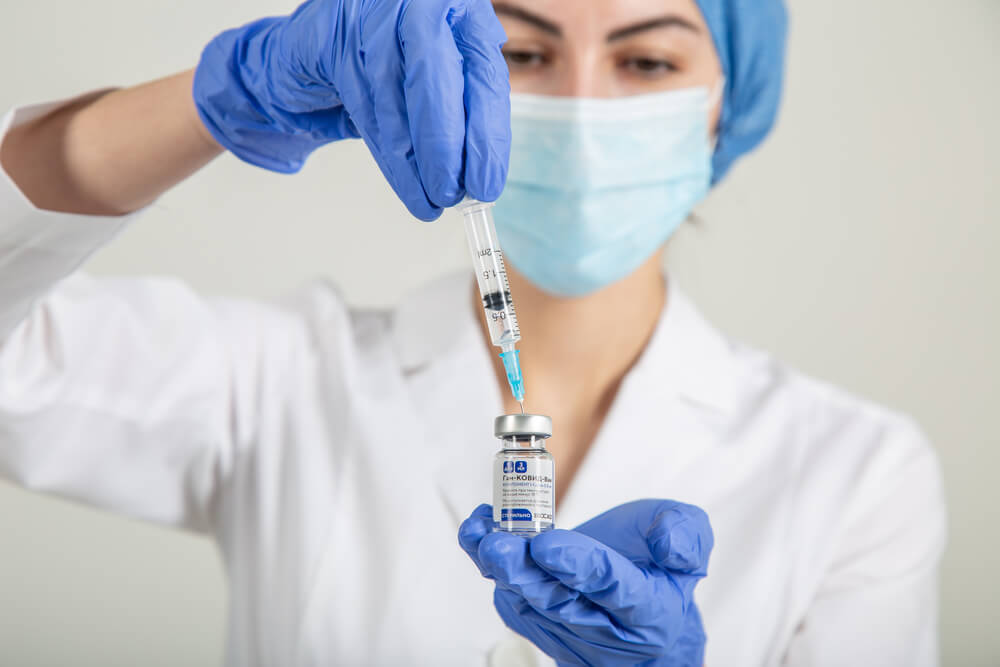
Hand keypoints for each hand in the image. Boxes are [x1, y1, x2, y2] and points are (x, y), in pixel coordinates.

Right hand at [193, 0, 509, 219]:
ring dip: (414, 158)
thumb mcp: (433, 86)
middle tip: (452, 193)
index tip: (486, 181)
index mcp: (458, 10)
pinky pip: (362, 100)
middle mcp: (419, 3)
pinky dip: (385, 148)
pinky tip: (403, 179)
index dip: (487, 134)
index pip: (483, 74)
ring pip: (398, 95)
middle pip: (439, 78)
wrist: (306, 58)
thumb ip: (461, 111)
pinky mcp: (331, 34)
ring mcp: (372, 12)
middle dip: (447, 146)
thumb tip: (482, 172)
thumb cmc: (381, 73)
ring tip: (429, 198)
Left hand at [458, 500, 712, 665]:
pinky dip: (491, 568)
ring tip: (482, 534)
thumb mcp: (690, 538)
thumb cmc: (661, 569)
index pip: (611, 588)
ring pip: (528, 603)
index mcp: (648, 611)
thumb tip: (669, 543)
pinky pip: (511, 602)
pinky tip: (480, 534)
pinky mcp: (540, 627)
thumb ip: (684, 534)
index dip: (577, 566)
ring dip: (500, 568)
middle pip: (558, 602)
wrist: (644, 607)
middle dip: (524, 571)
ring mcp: (568, 634)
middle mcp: (605, 631)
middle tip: (499, 542)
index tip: (547, 544)